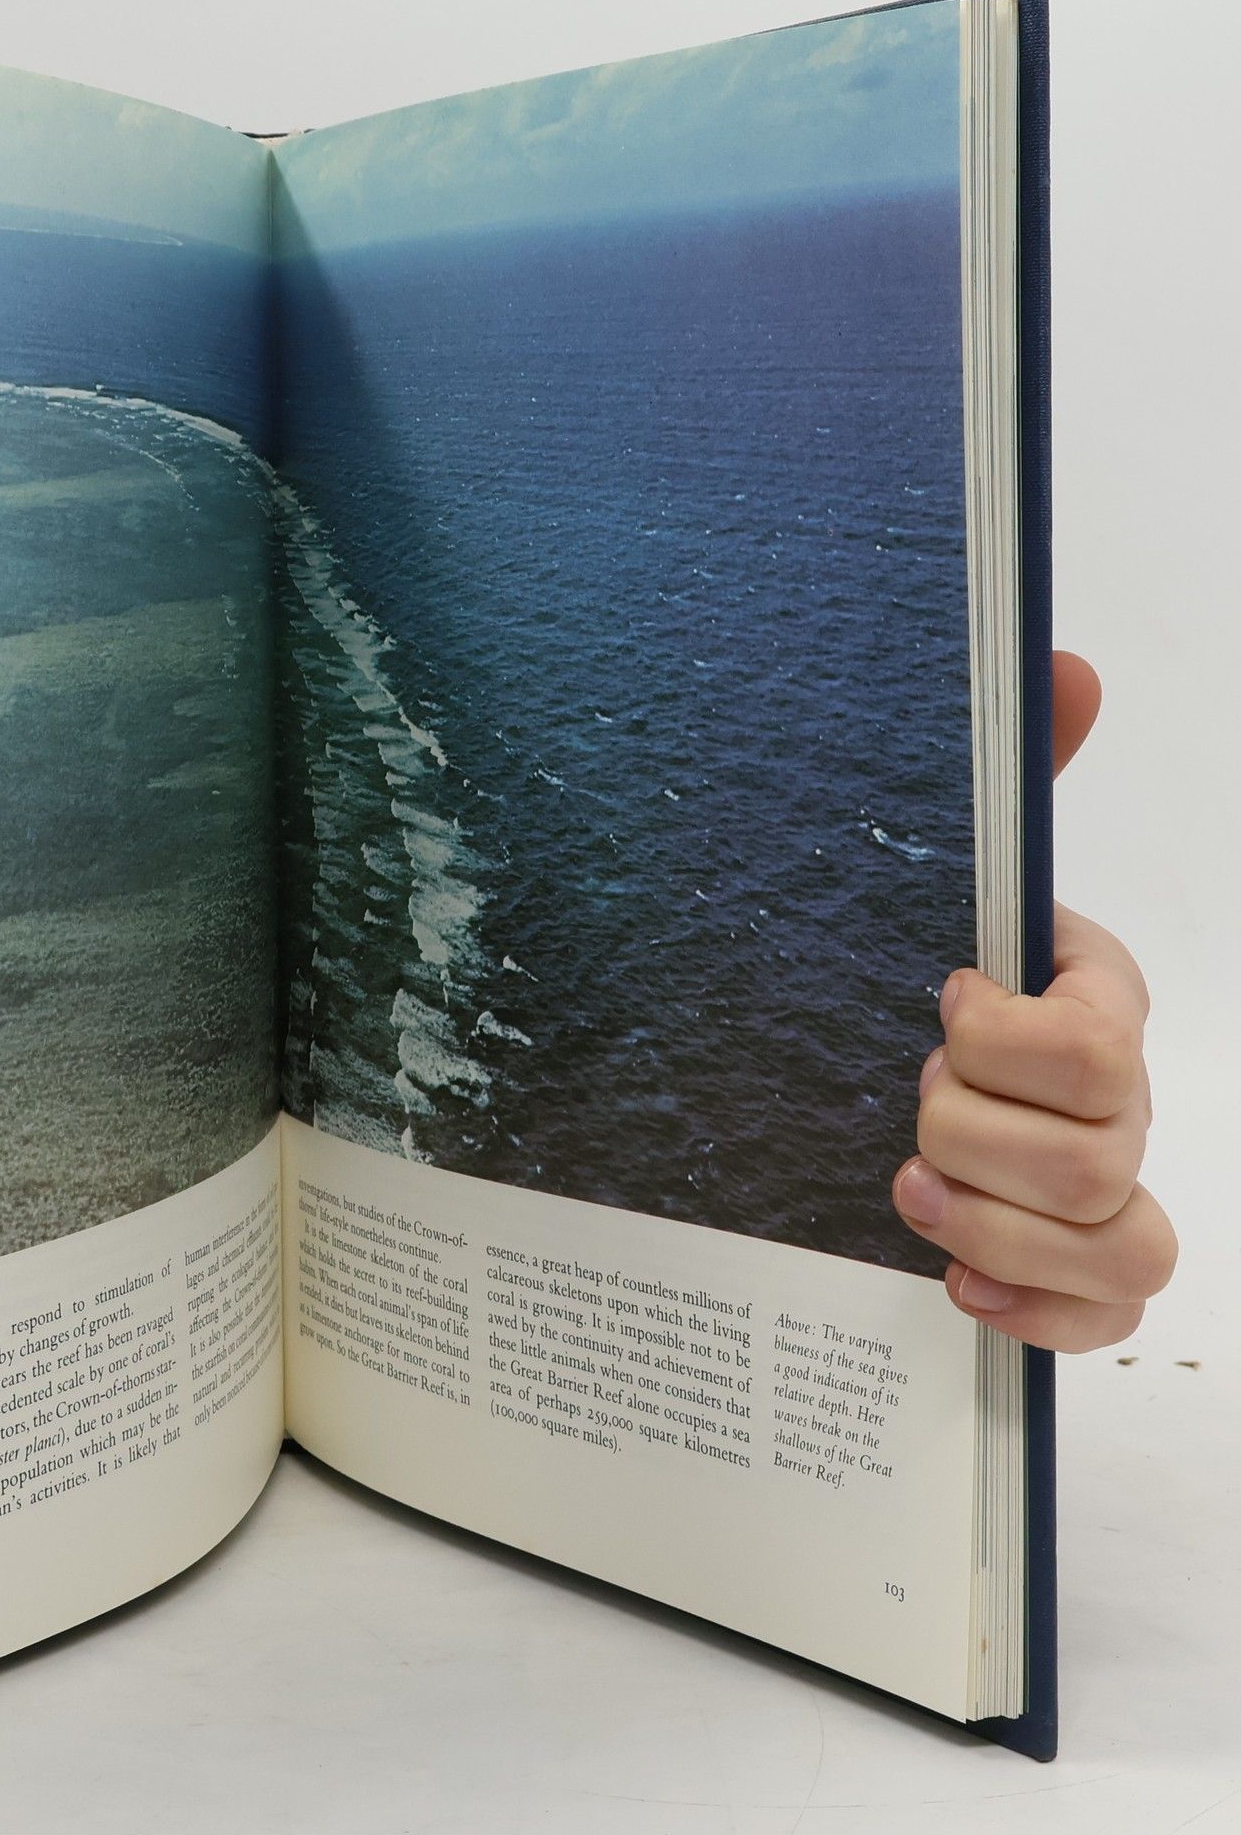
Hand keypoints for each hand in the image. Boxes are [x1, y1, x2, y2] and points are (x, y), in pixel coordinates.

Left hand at [892, 652, 1174, 1351]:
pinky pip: (1110, 1315)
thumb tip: (1066, 668)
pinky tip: (954, 1280)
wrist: (863, 1062)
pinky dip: (1035, 1309)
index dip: (1005, 1045)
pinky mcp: (1080, 1272)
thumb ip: (1008, 779)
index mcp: (1097, 1008)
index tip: (940, 1004)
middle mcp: (1120, 1104)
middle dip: (972, 1132)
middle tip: (907, 1103)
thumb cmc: (915, 970)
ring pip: (1118, 1240)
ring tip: (908, 1188)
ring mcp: (1109, 1190)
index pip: (1097, 1050)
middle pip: (1092, 1153)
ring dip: (997, 1223)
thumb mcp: (946, 874)